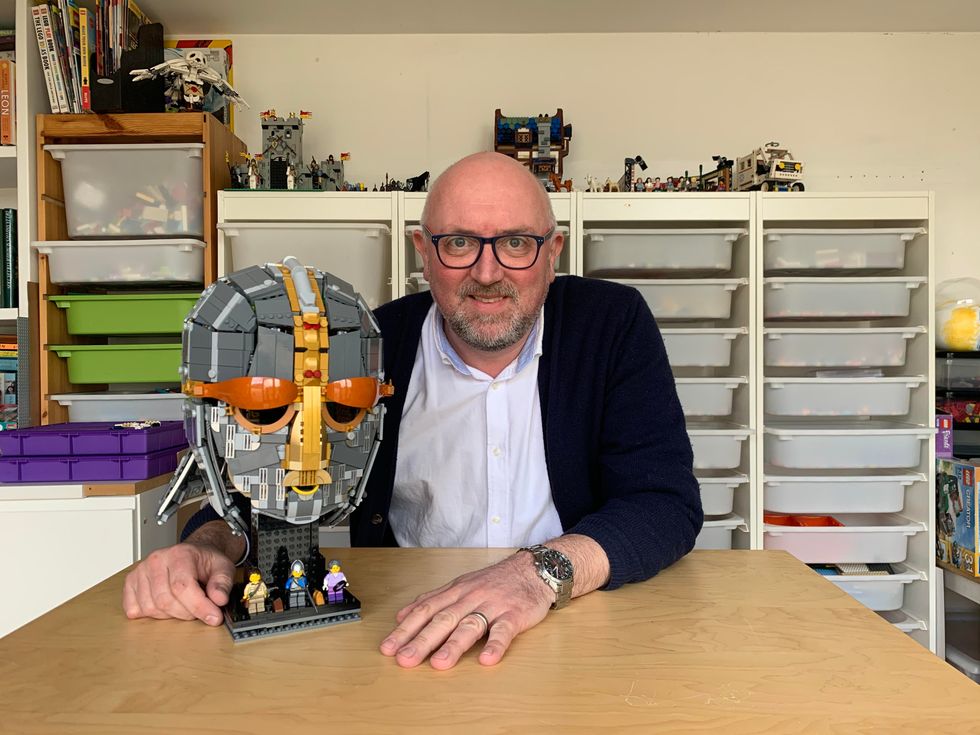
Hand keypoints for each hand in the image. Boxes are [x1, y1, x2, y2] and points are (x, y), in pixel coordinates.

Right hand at [121, 542, 234, 625]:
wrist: (193, 554)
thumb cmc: (205, 562)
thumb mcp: (223, 567)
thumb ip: (223, 582)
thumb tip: (219, 599)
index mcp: (179, 554)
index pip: (182, 586)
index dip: (198, 606)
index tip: (213, 617)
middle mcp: (156, 560)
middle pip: (165, 600)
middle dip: (187, 613)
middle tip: (200, 610)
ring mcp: (140, 571)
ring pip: (150, 608)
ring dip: (170, 615)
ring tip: (184, 605)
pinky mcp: (131, 582)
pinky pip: (134, 609)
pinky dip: (151, 615)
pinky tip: (165, 607)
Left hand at [379, 552, 553, 669]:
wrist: (532, 569)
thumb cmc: (494, 581)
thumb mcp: (460, 585)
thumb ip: (432, 600)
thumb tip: (402, 616)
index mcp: (455, 592)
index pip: (425, 610)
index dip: (406, 629)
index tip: (388, 647)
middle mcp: (470, 597)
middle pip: (443, 619)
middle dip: (422, 640)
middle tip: (404, 660)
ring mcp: (492, 606)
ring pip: (470, 625)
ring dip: (454, 645)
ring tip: (439, 663)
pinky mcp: (514, 615)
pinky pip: (504, 631)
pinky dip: (495, 645)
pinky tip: (487, 660)